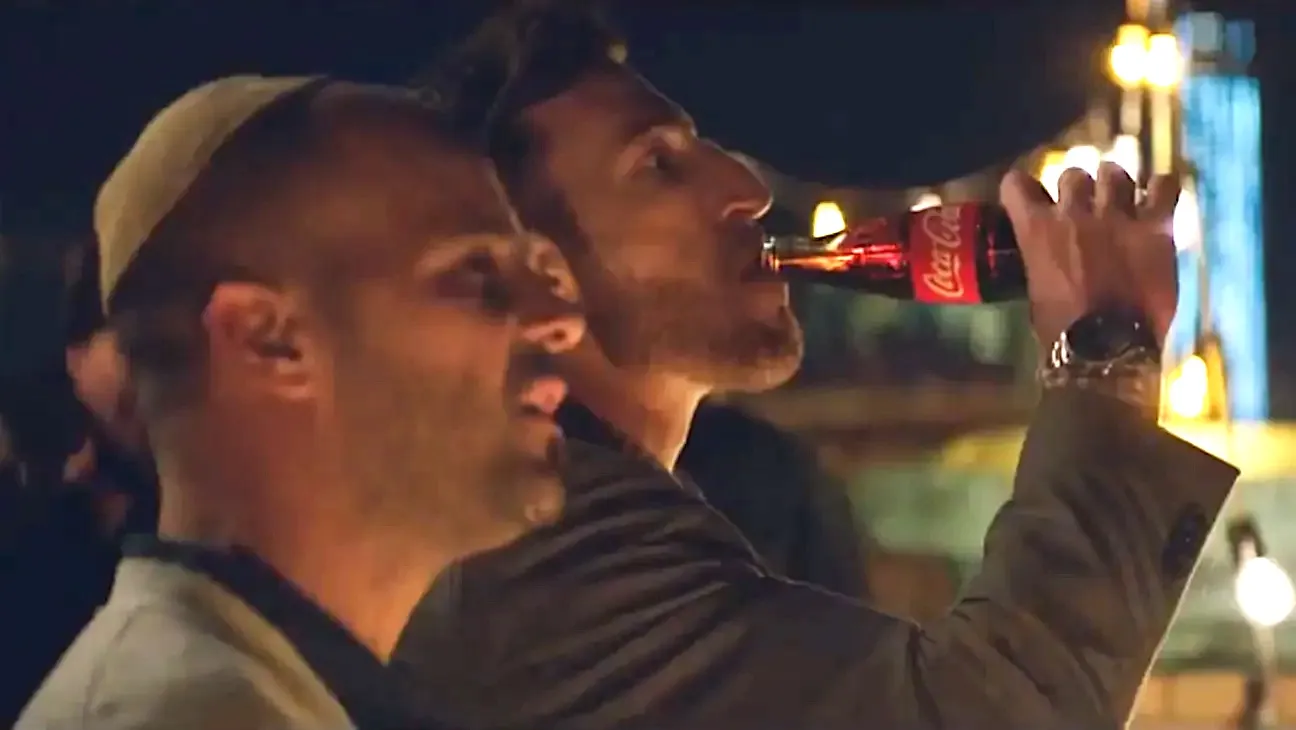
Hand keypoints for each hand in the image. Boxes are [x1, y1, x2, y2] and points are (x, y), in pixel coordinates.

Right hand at [999, 163, 1179, 351]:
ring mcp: (1117, 217)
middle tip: (1084, 205)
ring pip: (1115, 174)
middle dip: (1076, 188)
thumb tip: (1051, 256)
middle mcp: (1075, 213)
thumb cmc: (1061, 333)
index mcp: (1037, 230)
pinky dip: (1161, 188)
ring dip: (1114, 183)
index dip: (1022, 188)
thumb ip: (1042, 260)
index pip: (1018, 184)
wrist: (1106, 350)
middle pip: (1073, 175)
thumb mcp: (1036, 290)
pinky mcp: (1156, 228)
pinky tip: (1158, 197)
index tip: (1028, 197)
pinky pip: (1165, 186)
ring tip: (1120, 198)